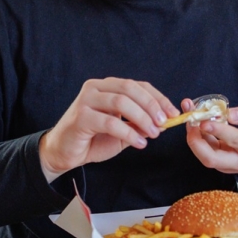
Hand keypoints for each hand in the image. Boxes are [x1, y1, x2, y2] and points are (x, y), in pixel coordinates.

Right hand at [39, 78, 177, 177]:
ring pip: (121, 102)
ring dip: (142, 118)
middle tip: (164, 122)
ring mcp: (86, 100)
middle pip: (130, 89)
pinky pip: (110, 122)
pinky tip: (139, 143)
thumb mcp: (121, 131)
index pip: (137, 85)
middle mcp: (95, 88)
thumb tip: (163, 122)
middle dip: (152, 105)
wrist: (64, 152)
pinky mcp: (80, 117)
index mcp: (107, 87)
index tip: (173, 113)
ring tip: (153, 134)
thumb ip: (138, 124)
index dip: (158, 97)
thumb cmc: (92, 139)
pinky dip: (129, 133)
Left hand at [183, 99, 237, 176]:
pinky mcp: (221, 164)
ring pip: (205, 156)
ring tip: (189, 115)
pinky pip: (205, 152)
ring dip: (193, 137)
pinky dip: (197, 138)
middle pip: (211, 159)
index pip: (234, 140)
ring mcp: (228, 166)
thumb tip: (229, 114)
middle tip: (190, 120)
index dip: (218, 130)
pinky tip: (195, 122)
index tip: (204, 120)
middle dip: (196, 141)